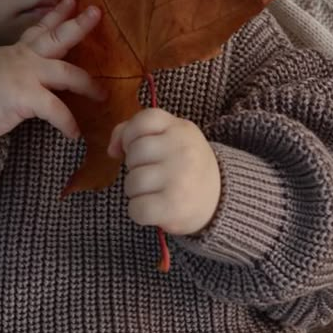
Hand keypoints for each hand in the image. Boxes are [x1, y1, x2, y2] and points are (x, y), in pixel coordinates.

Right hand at [0, 0, 105, 138]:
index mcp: (17, 52)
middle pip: (57, 38)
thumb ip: (16, 68)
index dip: (56, 14)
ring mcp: (26, 75)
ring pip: (66, 73)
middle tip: (96, 13)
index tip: (71, 1)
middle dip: (78, 26)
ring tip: (102, 95)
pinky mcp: (26, 96)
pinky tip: (74, 133)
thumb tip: (34, 76)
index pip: (39, 29)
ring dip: (88, 84)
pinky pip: (56, 109)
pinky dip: (67, 122)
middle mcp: (24, 58)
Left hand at [107, 108, 220, 235]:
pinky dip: (139, 212)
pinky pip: (136, 208)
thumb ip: (136, 132)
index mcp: (182, 129)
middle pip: (133, 154)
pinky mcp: (173, 206)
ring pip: (132, 182)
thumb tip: (113, 149)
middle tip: (153, 173)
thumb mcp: (170, 139)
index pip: (144, 120)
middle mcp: (182, 150)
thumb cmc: (185, 166)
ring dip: (136, 191)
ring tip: (155, 191)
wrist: (220, 200)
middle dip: (135, 166)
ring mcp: (178, 178)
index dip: (129, 135)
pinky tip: (154, 208)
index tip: (134, 147)